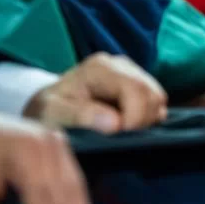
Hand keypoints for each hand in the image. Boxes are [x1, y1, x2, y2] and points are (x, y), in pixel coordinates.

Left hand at [25, 53, 167, 133]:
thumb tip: (115, 123)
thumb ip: (81, 116)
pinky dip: (147, 118)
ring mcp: (130, 72)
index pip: (136, 90)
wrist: (46, 105)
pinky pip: (154, 101)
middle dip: (142, 121)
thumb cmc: (48, 110)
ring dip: (146, 120)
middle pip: (152, 93)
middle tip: (121, 138)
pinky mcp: (136, 83)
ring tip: (122, 133)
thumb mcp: (54, 114)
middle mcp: (119, 64)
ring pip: (157, 97)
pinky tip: (126, 126)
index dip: (135, 119)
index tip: (120, 138)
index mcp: (100, 68)